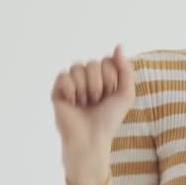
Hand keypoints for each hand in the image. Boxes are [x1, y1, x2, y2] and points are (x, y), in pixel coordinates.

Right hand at [51, 45, 134, 184]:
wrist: (92, 138)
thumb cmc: (110, 119)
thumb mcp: (126, 93)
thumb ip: (126, 69)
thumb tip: (118, 46)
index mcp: (104, 77)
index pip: (107, 60)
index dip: (111, 77)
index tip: (111, 94)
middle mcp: (88, 78)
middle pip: (93, 63)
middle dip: (99, 84)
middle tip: (97, 101)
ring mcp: (72, 84)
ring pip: (77, 67)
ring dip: (86, 88)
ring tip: (85, 103)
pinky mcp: (58, 91)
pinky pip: (63, 76)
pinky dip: (70, 89)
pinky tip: (73, 101)